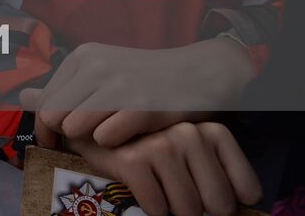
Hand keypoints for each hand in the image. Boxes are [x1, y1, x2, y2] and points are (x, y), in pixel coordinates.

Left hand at [20, 37, 255, 147]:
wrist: (202, 72)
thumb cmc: (148, 78)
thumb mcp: (103, 72)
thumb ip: (64, 87)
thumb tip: (23, 97)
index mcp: (82, 57)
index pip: (43, 103)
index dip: (46, 130)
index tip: (57, 144)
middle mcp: (94, 65)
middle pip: (53, 117)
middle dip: (65, 137)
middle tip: (86, 145)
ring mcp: (118, 84)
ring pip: (74, 128)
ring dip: (90, 141)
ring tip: (111, 138)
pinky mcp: (141, 105)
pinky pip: (106, 138)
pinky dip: (115, 144)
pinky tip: (131, 137)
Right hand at [61, 122, 260, 215]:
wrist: (90, 130)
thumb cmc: (149, 149)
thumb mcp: (190, 152)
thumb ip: (216, 173)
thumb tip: (239, 208)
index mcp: (210, 132)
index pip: (246, 189)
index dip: (230, 203)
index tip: (211, 198)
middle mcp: (188, 133)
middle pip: (219, 204)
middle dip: (200, 211)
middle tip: (181, 199)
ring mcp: (159, 145)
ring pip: (188, 209)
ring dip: (174, 212)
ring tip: (160, 194)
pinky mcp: (132, 160)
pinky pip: (157, 208)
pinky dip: (151, 208)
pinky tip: (140, 190)